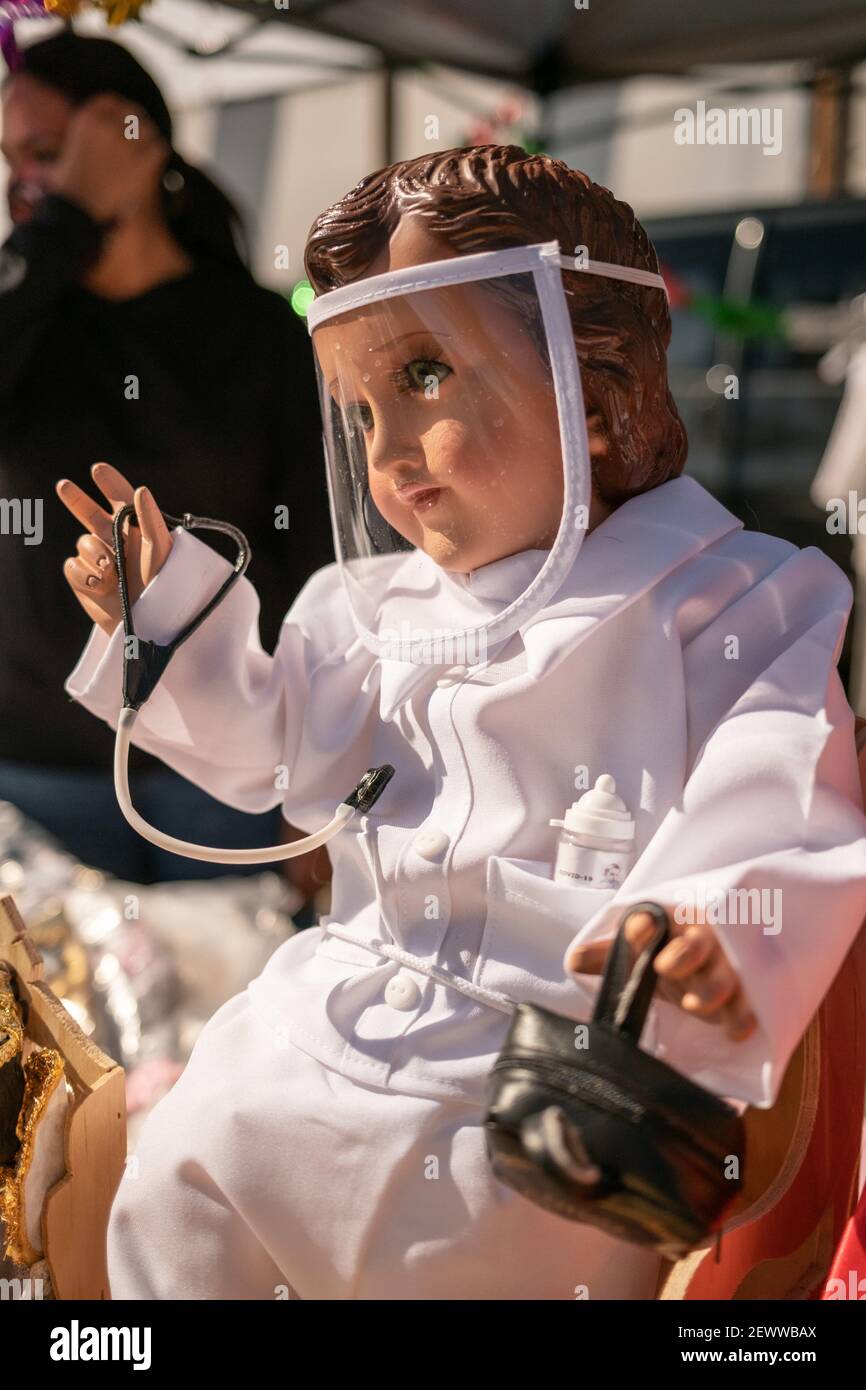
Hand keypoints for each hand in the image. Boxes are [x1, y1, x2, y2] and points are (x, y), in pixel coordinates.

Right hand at [48, 94, 168, 223]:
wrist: (81, 215)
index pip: (111, 102)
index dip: (120, 110)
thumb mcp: (58, 162)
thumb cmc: (67, 194)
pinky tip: (153, 166)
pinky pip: (160, 148)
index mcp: (86, 120)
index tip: (124, 121)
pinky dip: (158, 156)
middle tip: (140, 139)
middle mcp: (108, 127)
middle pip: (133, 113)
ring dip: (149, 141)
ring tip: (147, 154)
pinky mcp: (144, 163)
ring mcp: (128, 144)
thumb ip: (63, 150)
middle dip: (137, 124)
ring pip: (149, 130)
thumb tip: (39, 156)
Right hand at [56, 463, 172, 635]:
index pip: (121, 500)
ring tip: (111, 570)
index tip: (98, 469)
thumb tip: (140, 490)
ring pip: (82, 543)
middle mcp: (115, 543)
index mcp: (137, 532)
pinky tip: (99, 584)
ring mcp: (98, 560)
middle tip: (63, 486)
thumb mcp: (162, 551)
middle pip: (90, 514)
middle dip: (76, 500)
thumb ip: (150, 520)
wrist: (148, 624)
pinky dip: (84, 573)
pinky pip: (72, 565)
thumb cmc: (164, 587)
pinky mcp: (84, 580)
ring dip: (94, 553)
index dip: (110, 483)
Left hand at [566, 908, 757, 1042]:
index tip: (635, 930)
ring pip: (724, 975)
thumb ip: (610, 955)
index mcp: (670, 925)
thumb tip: (572, 960)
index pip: (655, 921)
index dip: (645, 928)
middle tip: (664, 966)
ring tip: (693, 1004)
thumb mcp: (643, 952)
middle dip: (682, 954)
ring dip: (711, 989)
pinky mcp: (751, 992)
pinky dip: (744, 1015)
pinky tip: (736, 1031)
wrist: (730, 952)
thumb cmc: (675, 952)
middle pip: (695, 945)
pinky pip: (751, 1003)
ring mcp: (729, 966)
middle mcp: (702, 941)